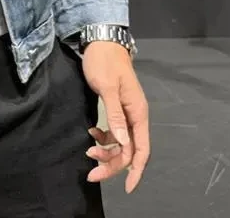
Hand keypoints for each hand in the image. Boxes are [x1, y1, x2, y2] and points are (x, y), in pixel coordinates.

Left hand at [81, 42, 149, 193]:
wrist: (101, 43)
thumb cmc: (105, 62)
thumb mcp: (107, 87)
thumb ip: (115, 114)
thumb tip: (121, 141)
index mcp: (138, 113)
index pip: (141, 149)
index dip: (135, 170)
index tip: (128, 188)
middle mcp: (135, 116)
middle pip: (128, 150)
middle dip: (112, 165)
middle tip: (92, 175)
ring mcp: (126, 114)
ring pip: (119, 143)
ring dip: (106, 152)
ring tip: (88, 153)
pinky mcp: (115, 109)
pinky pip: (113, 132)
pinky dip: (103, 138)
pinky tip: (91, 134)